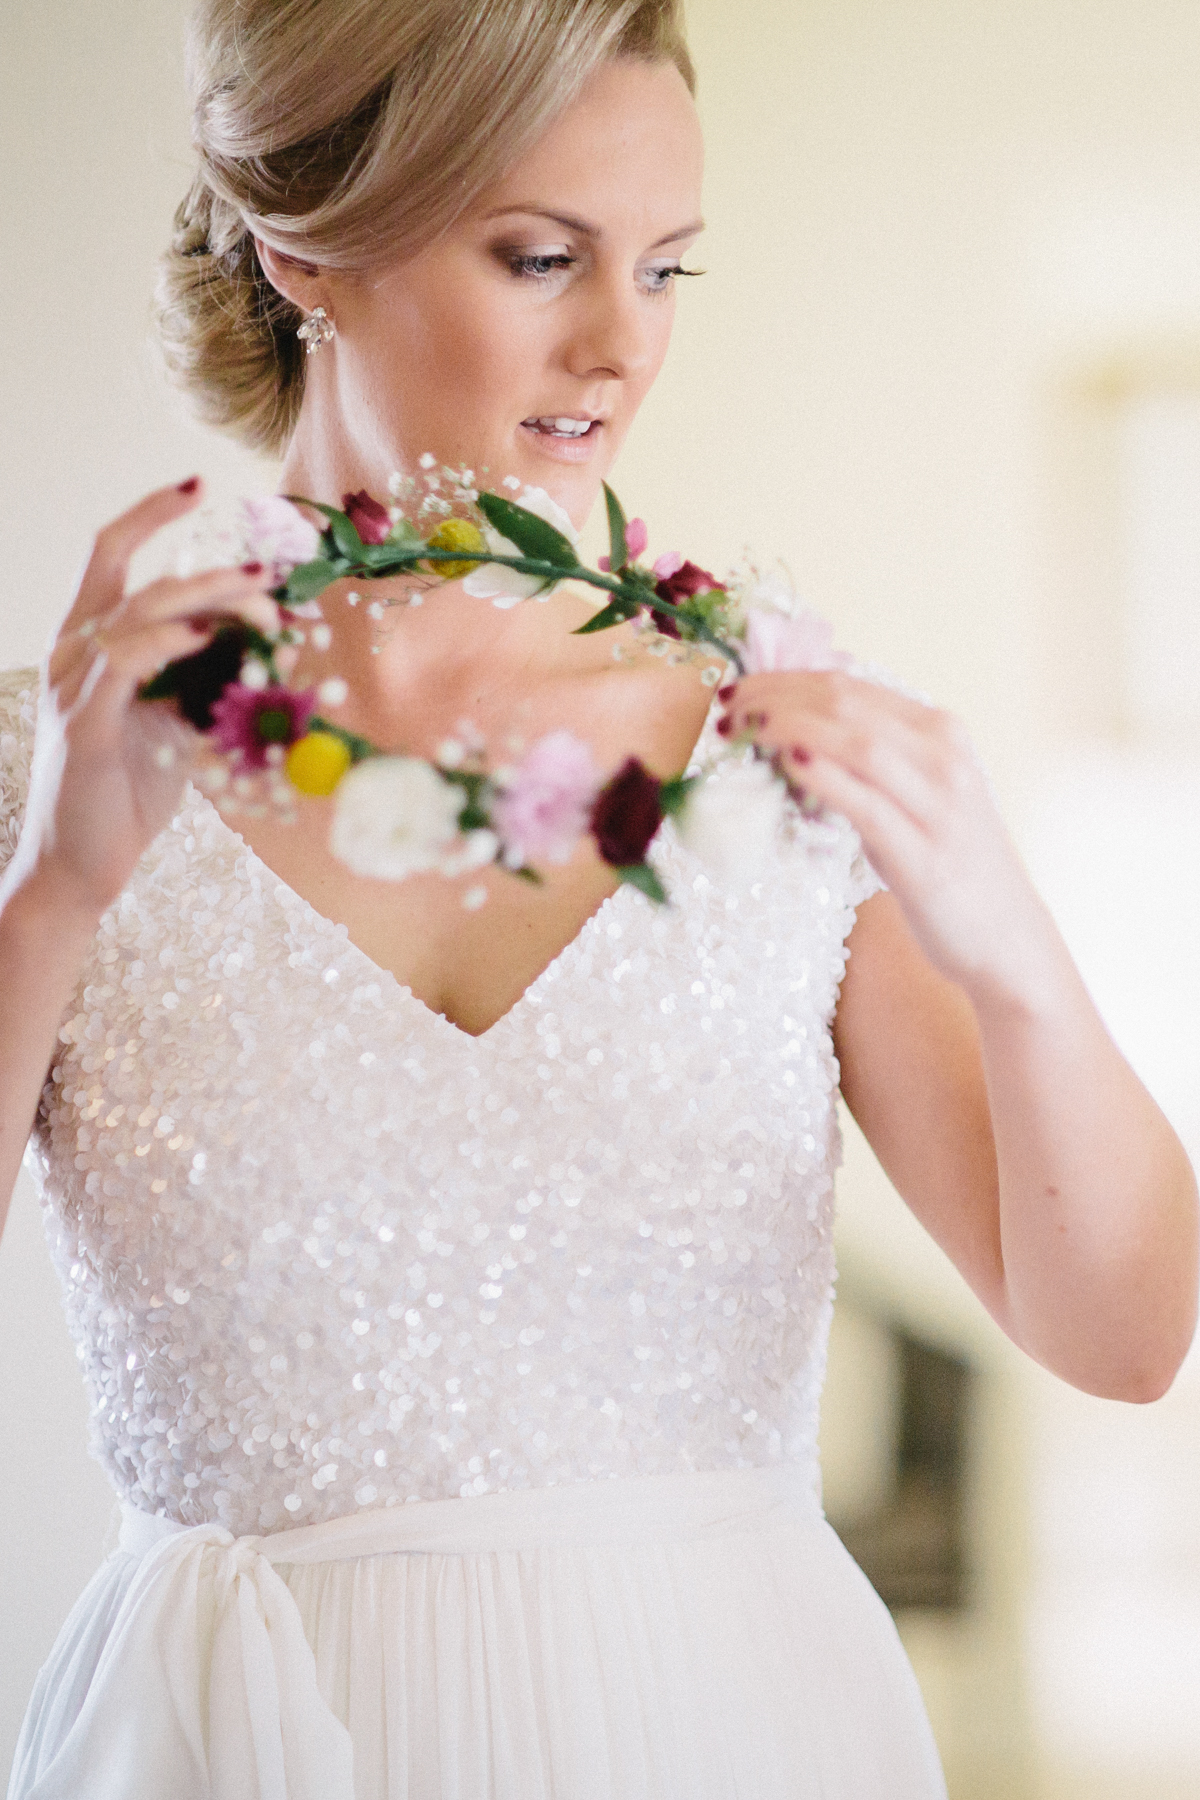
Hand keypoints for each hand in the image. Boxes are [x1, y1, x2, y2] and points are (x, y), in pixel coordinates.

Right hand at [16, 480, 281, 915]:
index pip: (110, 554)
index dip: (150, 512)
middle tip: (268, 570)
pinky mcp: (86, 725)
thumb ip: (204, 679)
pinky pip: (122, 665)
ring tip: (260, 601)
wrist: (82, 866)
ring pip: (136, 614)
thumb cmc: (128, 795)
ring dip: (204, 600)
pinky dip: (164, 642)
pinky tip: (203, 635)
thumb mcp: (176, 725)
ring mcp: (74, 686)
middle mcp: (72, 652)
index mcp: (90, 643)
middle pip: (138, 578)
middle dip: (211, 571)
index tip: (199, 483)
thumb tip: (265, 646)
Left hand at [719, 670, 1058, 1005]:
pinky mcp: (923, 854)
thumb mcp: (916, 797)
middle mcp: (944, 756)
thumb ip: (868, 764)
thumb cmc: (950, 866)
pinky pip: (865, 802)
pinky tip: (785, 762)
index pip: (852, 685)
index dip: (788, 679)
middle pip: (846, 702)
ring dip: (787, 725)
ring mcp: (938, 804)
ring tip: (742, 728)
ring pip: (854, 740)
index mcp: (941, 733)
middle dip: (777, 695)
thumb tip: (792, 738)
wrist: (1007, 937)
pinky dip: (821, 775)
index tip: (742, 687)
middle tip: (729, 704)